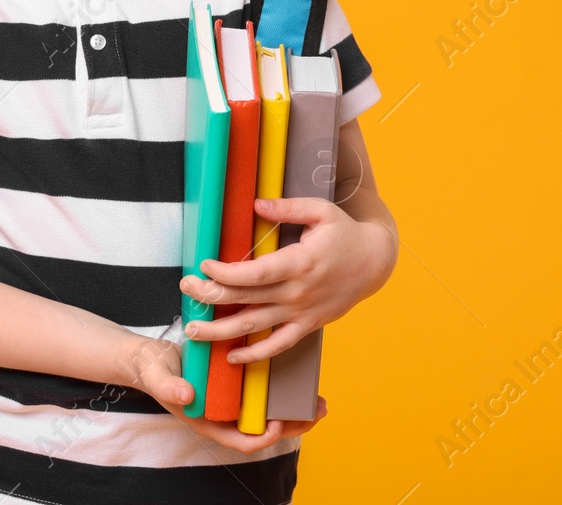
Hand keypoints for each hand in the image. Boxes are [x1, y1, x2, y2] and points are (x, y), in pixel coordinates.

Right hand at [119, 333, 326, 452]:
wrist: (148, 355)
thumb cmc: (152, 369)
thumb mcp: (158, 376)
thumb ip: (168, 387)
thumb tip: (187, 396)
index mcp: (209, 421)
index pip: (241, 441)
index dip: (262, 437)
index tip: (276, 423)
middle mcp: (224, 413)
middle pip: (263, 429)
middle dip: (291, 424)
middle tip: (316, 412)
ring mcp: (231, 399)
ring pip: (267, 411)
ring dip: (293, 408)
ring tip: (316, 399)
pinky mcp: (235, 381)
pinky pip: (262, 390)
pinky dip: (280, 386)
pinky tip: (297, 372)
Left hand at [179, 196, 394, 363]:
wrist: (375, 263)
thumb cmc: (345, 233)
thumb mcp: (320, 211)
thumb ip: (287, 208)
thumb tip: (256, 204)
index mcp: (299, 263)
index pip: (254, 274)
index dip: (226, 273)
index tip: (204, 266)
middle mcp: (297, 292)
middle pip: (246, 300)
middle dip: (211, 296)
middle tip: (186, 290)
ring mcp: (302, 313)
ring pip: (255, 327)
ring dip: (221, 331)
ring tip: (193, 330)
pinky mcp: (308, 325)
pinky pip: (278, 345)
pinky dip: (255, 354)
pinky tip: (232, 356)